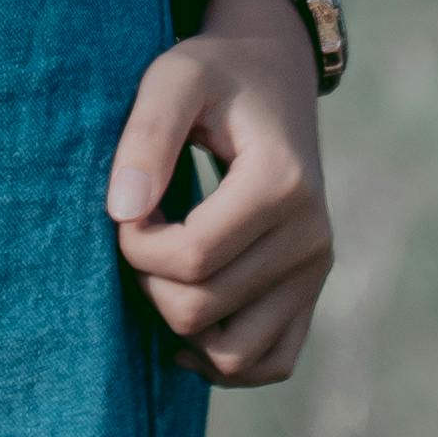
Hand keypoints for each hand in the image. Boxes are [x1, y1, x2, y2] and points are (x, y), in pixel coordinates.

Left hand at [108, 4, 334, 387]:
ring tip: (162, 274)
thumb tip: (122, 213)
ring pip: (235, 354)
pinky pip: (272, 362)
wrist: (274, 77)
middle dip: (148, 281)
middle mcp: (311, 237)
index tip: (124, 209)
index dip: (136, 246)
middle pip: (203, 309)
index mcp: (281, 184)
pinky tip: (186, 328)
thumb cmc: (215, 73)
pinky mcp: (311, 290)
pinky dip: (224, 362)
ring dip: (179, 328)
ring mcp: (316, 270)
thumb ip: (145, 136)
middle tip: (141, 233)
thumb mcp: (173, 78)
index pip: (192, 257)